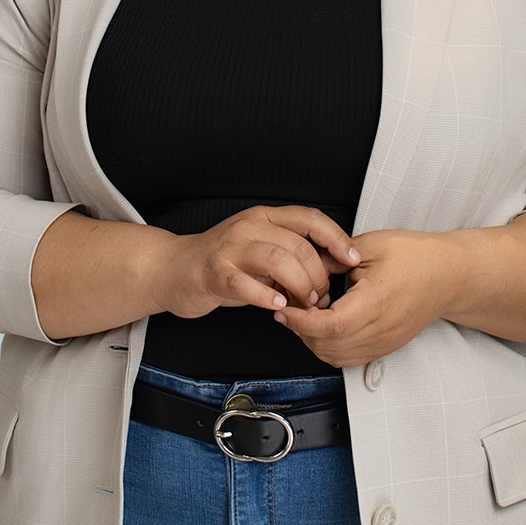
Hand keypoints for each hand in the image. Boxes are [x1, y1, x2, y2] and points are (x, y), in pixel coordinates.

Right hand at [152, 206, 362, 319]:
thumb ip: (290, 256)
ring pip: (277, 259)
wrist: (174, 268)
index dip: (335, 238)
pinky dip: (266, 297)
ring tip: (302, 304)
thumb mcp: (260, 251)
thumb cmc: (222, 262)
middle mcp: (249, 226)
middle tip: (319, 297)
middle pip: (298, 245)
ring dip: (298, 286)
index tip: (351, 258)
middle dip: (317, 275)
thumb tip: (328, 273)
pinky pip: (245, 282)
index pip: (310, 219)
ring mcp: (230, 246)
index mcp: (265, 217)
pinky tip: (276, 307)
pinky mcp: (214, 270)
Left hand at [271, 229, 448, 367]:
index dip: (301, 320)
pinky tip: (324, 328)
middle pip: (328, 346)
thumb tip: (305, 265)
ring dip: (313, 341)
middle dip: (301, 330)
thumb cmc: (417, 257)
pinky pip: (349, 359)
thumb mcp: (371, 245)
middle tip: (290, 306)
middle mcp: (381, 329)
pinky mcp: (385, 348)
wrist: (449, 275)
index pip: (330, 326)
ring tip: (306, 316)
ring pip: (335, 357)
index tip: (285, 307)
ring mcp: (384, 343)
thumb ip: (334, 257)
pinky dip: (329, 348)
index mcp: (376, 302)